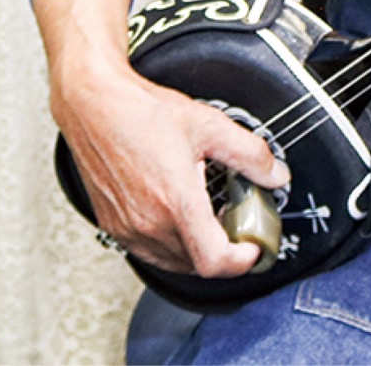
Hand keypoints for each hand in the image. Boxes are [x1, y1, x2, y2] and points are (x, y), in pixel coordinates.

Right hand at [56, 64, 289, 276]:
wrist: (96, 106)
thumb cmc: (143, 114)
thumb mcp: (211, 126)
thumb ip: (250, 154)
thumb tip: (275, 174)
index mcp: (176, 203)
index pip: (214, 261)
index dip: (242, 260)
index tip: (255, 247)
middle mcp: (148, 224)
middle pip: (197, 264)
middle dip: (224, 250)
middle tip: (238, 222)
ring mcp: (127, 228)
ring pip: (172, 260)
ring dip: (197, 249)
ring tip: (211, 215)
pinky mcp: (112, 225)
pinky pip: (149, 251)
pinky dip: (172, 243)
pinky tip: (180, 213)